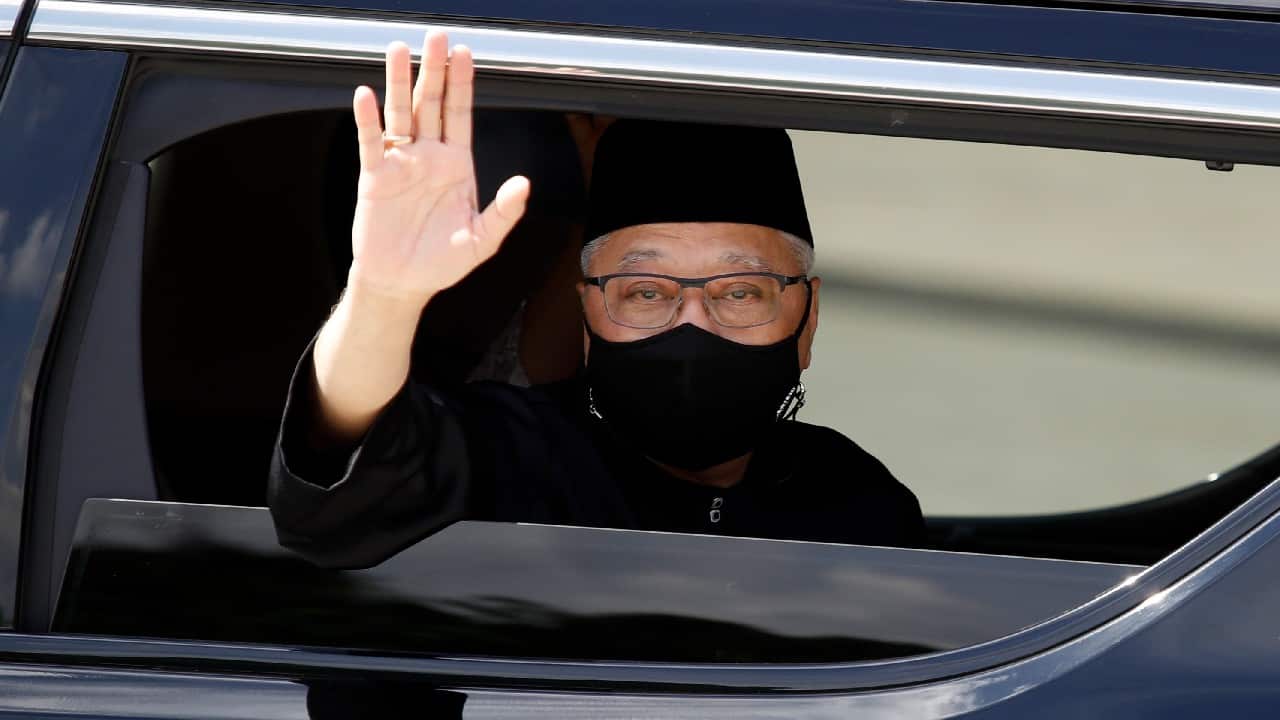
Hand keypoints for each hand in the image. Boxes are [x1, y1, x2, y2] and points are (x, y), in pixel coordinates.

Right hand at [348, 32, 529, 307]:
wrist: (402, 283)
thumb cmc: (442, 262)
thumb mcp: (482, 241)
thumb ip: (504, 212)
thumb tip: (525, 184)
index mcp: (457, 165)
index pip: (461, 115)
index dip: (463, 85)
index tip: (466, 54)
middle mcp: (429, 156)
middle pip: (431, 104)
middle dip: (434, 70)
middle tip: (437, 37)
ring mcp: (401, 163)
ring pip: (400, 114)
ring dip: (398, 82)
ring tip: (399, 49)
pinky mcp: (375, 177)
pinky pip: (371, 143)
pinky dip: (368, 119)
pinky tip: (365, 94)